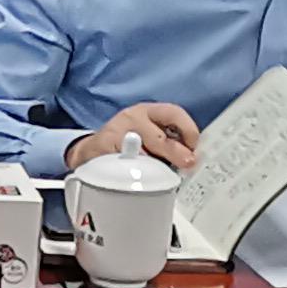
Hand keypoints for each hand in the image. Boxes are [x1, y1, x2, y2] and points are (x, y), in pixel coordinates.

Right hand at [64, 105, 201, 172]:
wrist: (93, 150)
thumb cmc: (128, 144)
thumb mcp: (151, 137)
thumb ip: (170, 144)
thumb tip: (193, 159)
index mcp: (149, 112)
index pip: (174, 113)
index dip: (188, 130)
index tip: (194, 147)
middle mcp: (133, 117)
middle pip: (159, 135)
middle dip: (175, 152)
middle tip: (186, 164)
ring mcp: (117, 131)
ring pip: (141, 149)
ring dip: (154, 165)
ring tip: (162, 175)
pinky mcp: (104, 146)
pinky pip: (123, 160)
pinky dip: (133, 170)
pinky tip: (138, 175)